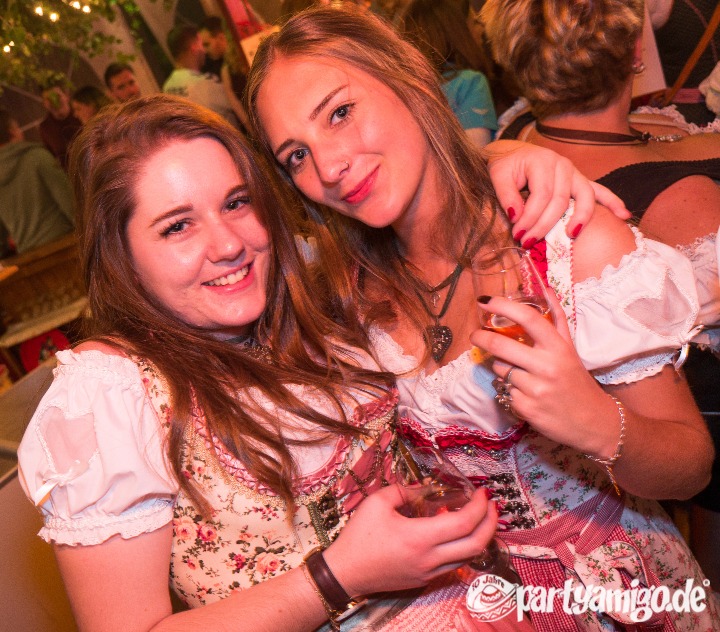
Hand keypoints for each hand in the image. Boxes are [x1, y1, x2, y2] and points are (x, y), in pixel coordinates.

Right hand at [323, 483, 496, 598]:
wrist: (345, 572)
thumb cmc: (359, 536)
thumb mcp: (377, 503)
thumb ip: (404, 491)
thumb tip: (424, 488)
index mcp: (419, 538)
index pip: (463, 523)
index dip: (479, 506)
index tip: (482, 491)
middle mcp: (430, 559)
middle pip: (476, 544)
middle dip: (491, 523)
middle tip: (492, 505)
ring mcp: (429, 573)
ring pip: (469, 558)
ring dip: (480, 537)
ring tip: (481, 517)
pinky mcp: (424, 580)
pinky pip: (454, 565)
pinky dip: (464, 547)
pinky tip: (458, 533)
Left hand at [471, 295, 616, 455]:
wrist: (593, 422)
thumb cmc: (577, 380)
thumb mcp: (570, 348)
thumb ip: (556, 319)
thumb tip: (546, 288)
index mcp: (558, 348)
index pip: (528, 319)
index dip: (503, 306)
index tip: (485, 302)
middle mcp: (547, 366)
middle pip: (501, 346)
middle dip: (481, 338)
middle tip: (475, 335)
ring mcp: (535, 389)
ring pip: (500, 370)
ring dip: (503, 368)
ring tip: (520, 374)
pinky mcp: (526, 409)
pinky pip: (504, 391)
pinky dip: (510, 390)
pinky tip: (526, 394)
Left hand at [484, 140, 629, 243]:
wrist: (513, 153)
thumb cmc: (506, 166)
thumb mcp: (497, 175)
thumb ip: (506, 195)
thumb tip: (516, 216)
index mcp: (542, 161)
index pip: (541, 195)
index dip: (529, 218)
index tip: (517, 234)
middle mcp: (562, 165)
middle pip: (561, 200)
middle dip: (545, 225)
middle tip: (528, 242)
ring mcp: (574, 173)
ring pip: (585, 196)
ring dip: (581, 217)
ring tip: (572, 234)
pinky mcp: (579, 181)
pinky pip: (599, 191)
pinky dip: (613, 202)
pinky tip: (623, 215)